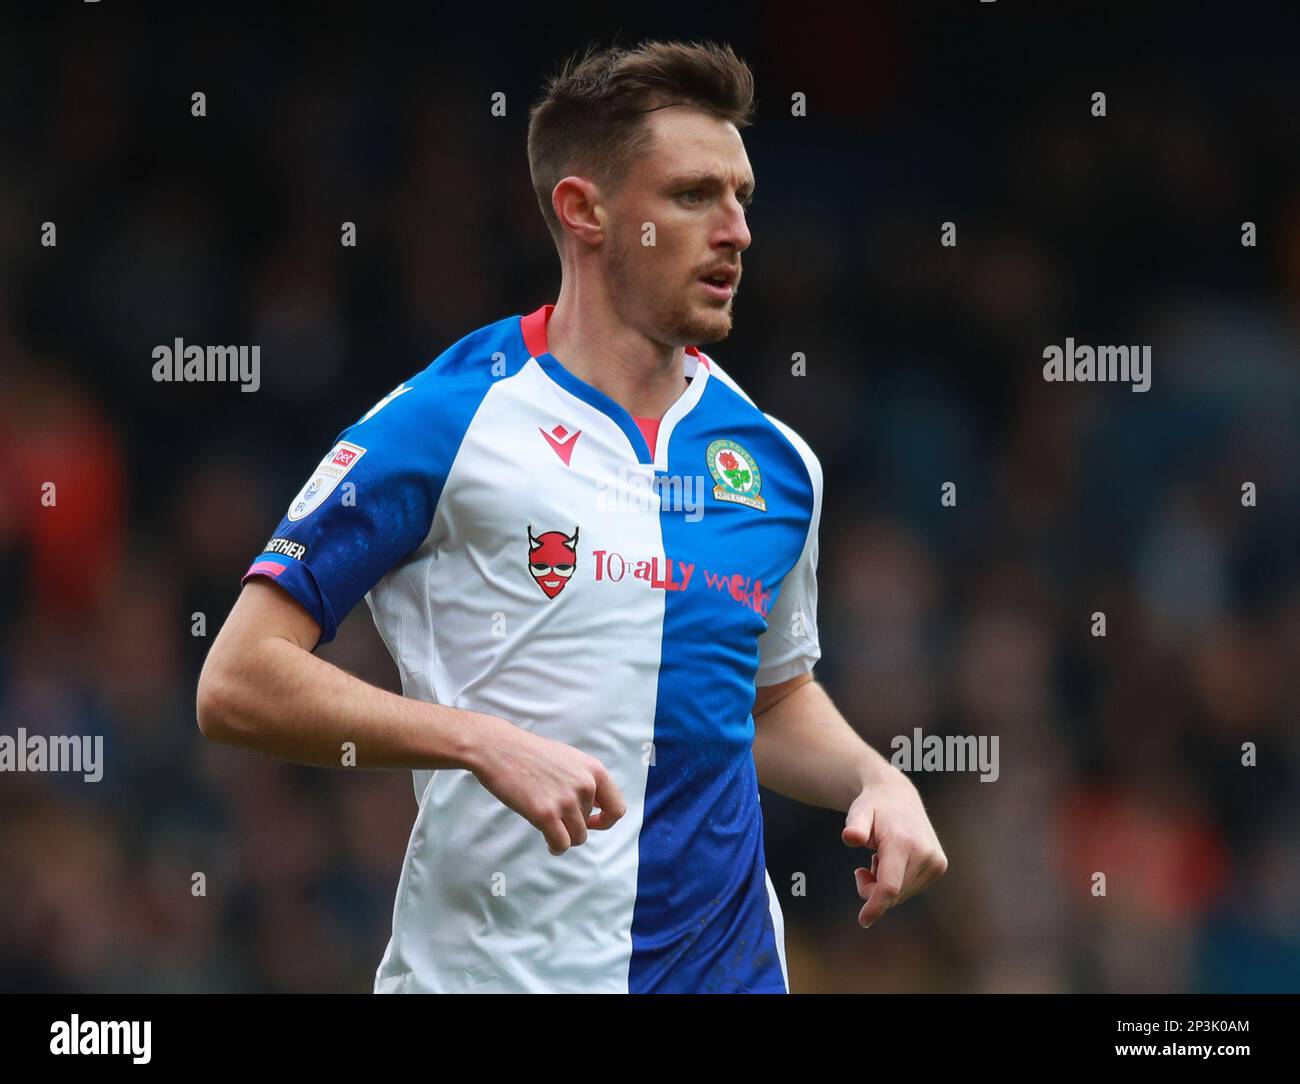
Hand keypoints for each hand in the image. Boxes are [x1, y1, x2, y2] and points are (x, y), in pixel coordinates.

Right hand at [468, 716, 627, 854]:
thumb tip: (598, 810)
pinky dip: (556, 847)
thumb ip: (586, 781)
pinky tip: (547, 841)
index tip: (590, 822)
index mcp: (594, 770)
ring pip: (578, 838)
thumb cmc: (530, 755)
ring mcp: (566, 800)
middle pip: (590, 826)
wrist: (498, 748)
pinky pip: (561, 844)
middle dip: (573, 825)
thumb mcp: (569, 760)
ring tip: (549, 828)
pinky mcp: (545, 814)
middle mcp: (585, 785)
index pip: (616, 809)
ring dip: (564, 838)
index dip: (605, 821)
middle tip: (553, 814)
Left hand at [842, 768, 947, 927]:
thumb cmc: (872, 807)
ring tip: (879, 857)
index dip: (875, 905)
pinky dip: (897, 881)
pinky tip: (893, 859)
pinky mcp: (940, 866)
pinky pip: (911, 888)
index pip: (890, 886)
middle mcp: (925, 853)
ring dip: (885, 884)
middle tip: (861, 869)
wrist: (897, 795)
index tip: (863, 920)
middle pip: (893, 893)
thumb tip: (850, 837)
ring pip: (902, 894)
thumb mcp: (858, 812)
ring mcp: (936, 861)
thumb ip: (854, 826)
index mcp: (903, 843)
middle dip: (873, 890)